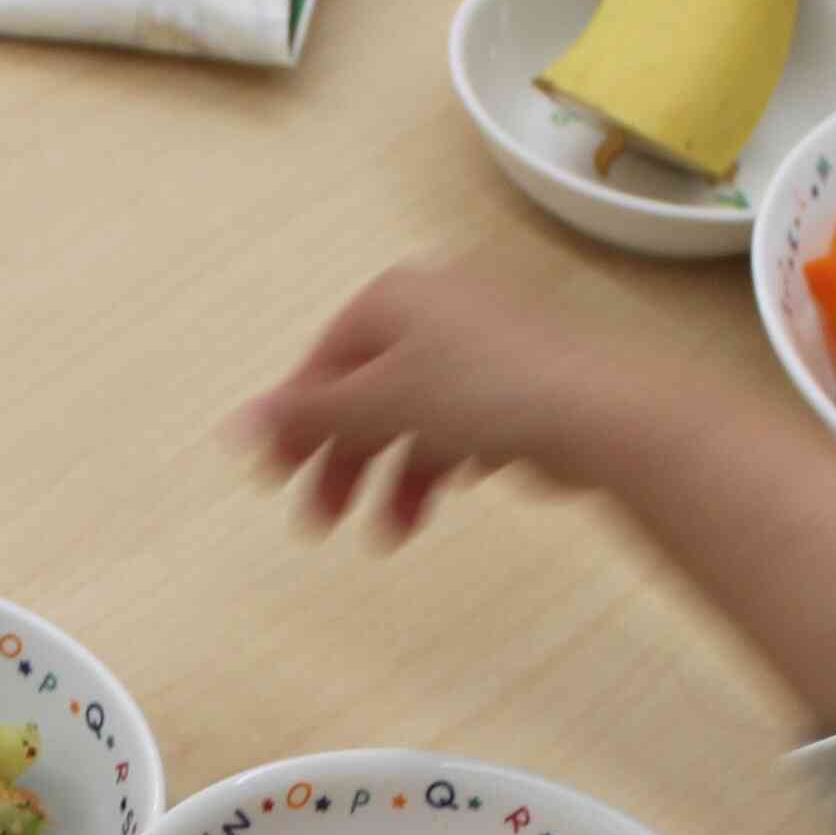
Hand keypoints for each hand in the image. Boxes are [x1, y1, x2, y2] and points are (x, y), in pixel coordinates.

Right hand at [235, 262, 632, 542]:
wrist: (600, 412)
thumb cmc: (486, 390)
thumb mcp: (382, 402)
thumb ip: (309, 415)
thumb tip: (236, 425)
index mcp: (395, 299)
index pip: (324, 363)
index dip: (296, 423)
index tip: (276, 479)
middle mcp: (438, 310)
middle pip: (368, 393)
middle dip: (342, 462)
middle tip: (320, 522)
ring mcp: (484, 347)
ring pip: (416, 418)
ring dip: (392, 479)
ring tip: (387, 536)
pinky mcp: (521, 387)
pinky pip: (462, 427)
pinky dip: (442, 465)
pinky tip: (440, 500)